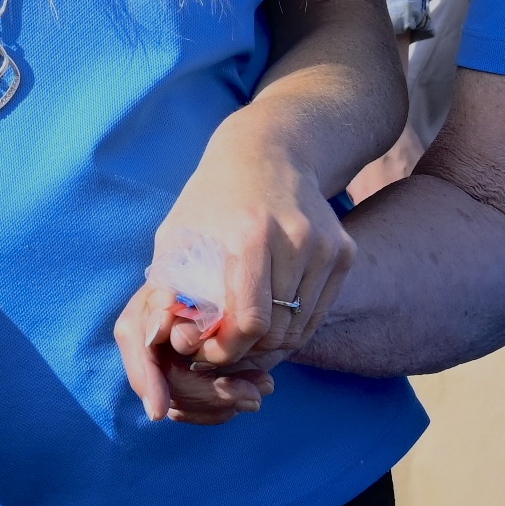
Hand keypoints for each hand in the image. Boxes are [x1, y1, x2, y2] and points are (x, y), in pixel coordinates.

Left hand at [116, 125, 357, 425]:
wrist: (269, 153)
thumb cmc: (211, 200)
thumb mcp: (175, 237)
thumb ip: (166, 291)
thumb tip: (160, 341)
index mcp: (251, 235)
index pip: (251, 321)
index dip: (227, 349)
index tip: (206, 352)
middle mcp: (297, 239)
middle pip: (277, 331)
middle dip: (246, 350)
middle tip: (221, 347)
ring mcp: (326, 246)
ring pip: (300, 328)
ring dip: (269, 343)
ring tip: (241, 334)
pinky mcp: (344, 252)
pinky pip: (317, 313)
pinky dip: (292, 325)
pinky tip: (268, 315)